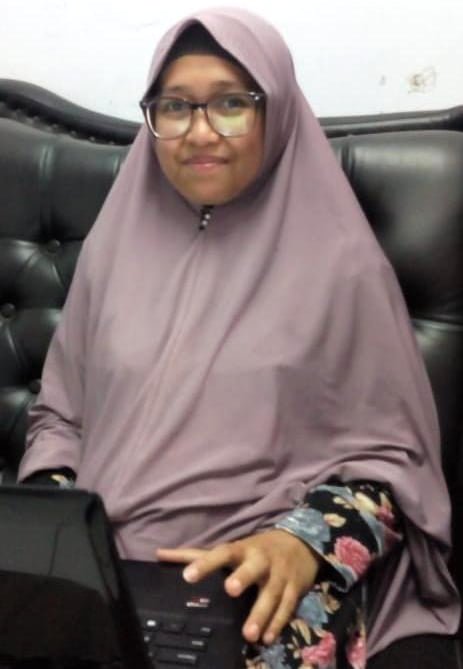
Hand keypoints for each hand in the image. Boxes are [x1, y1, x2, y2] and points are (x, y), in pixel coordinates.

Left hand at [156, 529, 320, 644]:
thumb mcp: (230, 548)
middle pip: (253, 566)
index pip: (221, 553)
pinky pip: (288, 606)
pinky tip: (267, 638)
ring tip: (249, 635)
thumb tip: (158, 553)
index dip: (205, 563)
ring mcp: (280, 574)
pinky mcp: (295, 588)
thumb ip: (195, 554)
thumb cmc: (257, 548)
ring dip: (261, 613)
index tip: (187, 576)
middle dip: (243, 577)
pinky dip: (278, 623)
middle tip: (230, 589)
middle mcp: (261, 559)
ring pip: (271, 593)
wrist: (301, 543)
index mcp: (242, 549)